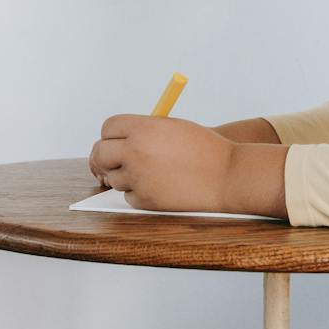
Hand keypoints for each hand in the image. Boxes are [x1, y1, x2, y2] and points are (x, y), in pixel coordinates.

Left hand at [88, 115, 235, 212]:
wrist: (227, 175)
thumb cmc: (204, 149)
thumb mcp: (172, 127)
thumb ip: (143, 131)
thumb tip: (116, 141)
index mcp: (143, 128)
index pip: (108, 128)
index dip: (111, 135)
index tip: (115, 141)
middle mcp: (135, 152)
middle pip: (100, 153)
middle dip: (105, 158)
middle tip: (114, 161)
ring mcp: (138, 178)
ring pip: (114, 178)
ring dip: (126, 177)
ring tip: (153, 173)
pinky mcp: (145, 200)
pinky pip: (129, 196)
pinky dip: (140, 194)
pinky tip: (161, 187)